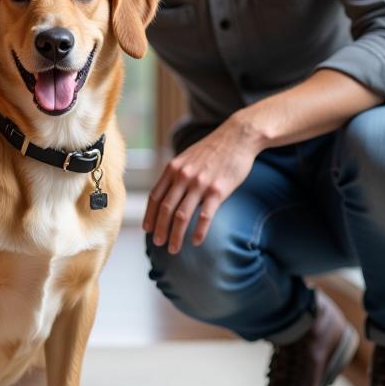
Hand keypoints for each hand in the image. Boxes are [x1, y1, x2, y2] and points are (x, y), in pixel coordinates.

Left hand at [144, 117, 260, 253]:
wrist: (237, 137)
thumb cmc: (213, 150)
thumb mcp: (188, 158)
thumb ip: (177, 174)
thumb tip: (169, 194)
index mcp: (173, 168)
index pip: (155, 196)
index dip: (149, 215)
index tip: (147, 229)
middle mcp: (183, 176)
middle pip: (165, 208)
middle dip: (159, 229)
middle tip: (158, 243)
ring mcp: (200, 184)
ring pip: (181, 215)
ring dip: (175, 235)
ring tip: (172, 248)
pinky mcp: (218, 190)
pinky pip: (205, 216)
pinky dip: (198, 231)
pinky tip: (196, 242)